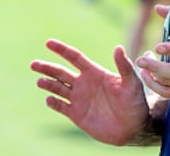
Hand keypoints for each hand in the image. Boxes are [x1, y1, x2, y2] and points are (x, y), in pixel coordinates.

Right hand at [30, 39, 150, 145]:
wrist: (134, 127)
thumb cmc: (135, 103)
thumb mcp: (132, 83)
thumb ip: (123, 66)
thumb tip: (118, 47)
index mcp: (94, 73)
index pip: (74, 57)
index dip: (61, 50)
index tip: (48, 42)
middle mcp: (83, 84)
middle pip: (60, 72)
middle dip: (47, 68)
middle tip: (33, 64)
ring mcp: (79, 99)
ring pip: (58, 88)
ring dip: (48, 84)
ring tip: (40, 82)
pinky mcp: (77, 115)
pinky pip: (61, 107)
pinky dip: (54, 103)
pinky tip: (50, 99)